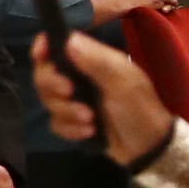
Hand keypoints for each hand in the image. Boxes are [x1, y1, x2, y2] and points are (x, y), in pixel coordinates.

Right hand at [38, 32, 168, 163]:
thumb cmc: (140, 108)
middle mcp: (78, 77)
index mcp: (92, 60)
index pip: (58, 44)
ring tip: (90, 119)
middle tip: (69, 92)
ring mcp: (74, 100)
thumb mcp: (124, 83)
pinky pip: (55, 123)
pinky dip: (70, 129)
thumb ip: (98, 62)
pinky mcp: (72, 122)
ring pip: (48, 100)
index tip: (41, 55)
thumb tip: (70, 40)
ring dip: (66, 110)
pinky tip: (89, 132)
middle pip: (44, 73)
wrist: (148, 147)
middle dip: (53, 84)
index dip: (44, 46)